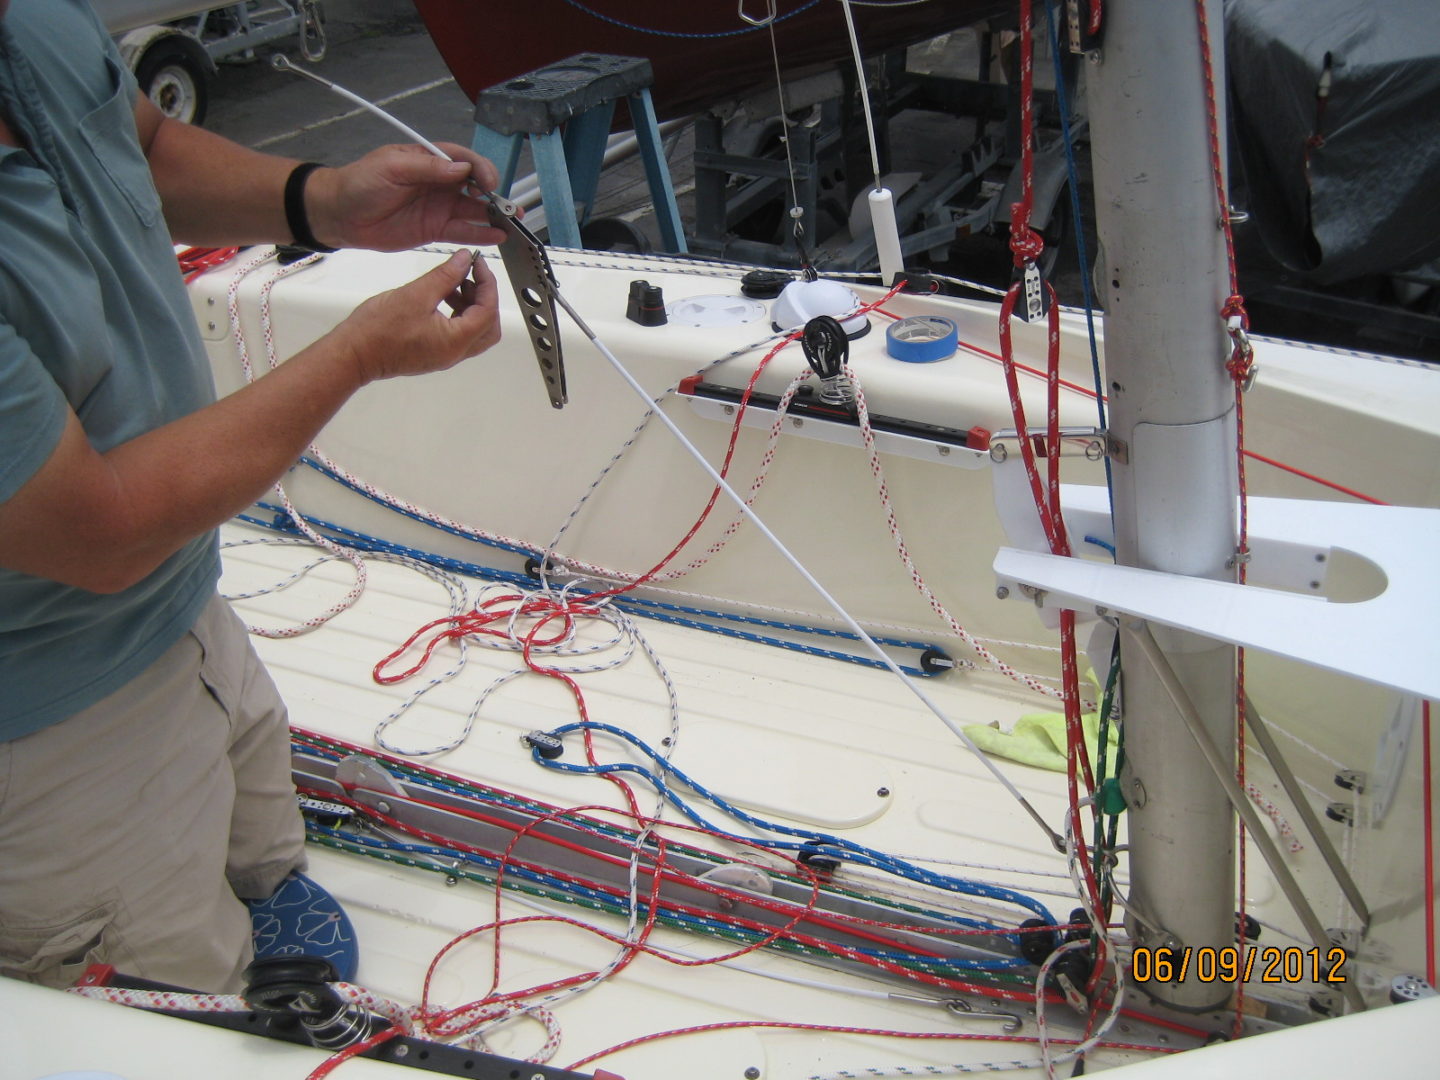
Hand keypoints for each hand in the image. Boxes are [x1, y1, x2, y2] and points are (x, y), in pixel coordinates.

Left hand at [306, 143, 509, 251]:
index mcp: (430, 160)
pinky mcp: (435, 229)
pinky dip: (480, 233)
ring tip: (511, 223)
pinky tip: (496, 236)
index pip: (465, 161)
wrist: (340, 214)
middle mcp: (439, 183)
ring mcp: (439, 207)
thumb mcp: (392, 167)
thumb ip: (427, 168)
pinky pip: (463, 231)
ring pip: (474, 210)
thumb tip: (461, 169)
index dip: (480, 170)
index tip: (488, 182)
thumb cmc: (360, 183)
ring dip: (494, 216)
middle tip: (508, 206)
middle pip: (476, 186)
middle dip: (495, 195)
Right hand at [330, 250, 501, 382]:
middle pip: (489, 327)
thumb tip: (465, 260)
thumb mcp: (416, 294)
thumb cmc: (378, 330)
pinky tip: (442, 297)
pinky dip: (458, 315)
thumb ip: (445, 276)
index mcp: (456, 341)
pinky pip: (457, 335)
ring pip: (474, 331)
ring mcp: (445, 356)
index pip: (488, 311)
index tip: (478, 264)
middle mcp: (455, 353)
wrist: (354, 354)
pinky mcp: (434, 354)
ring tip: (453, 284)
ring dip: (471, 306)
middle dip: (485, 299)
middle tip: (472, 277)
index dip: (488, 284)